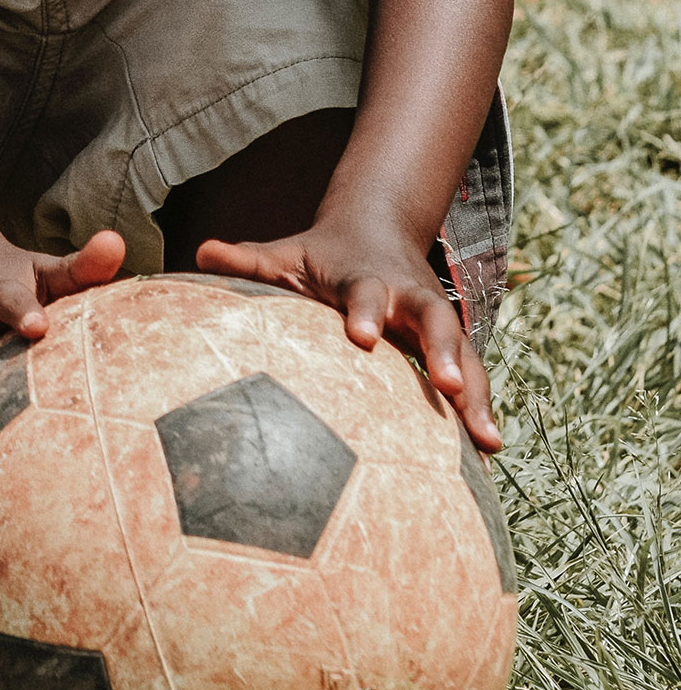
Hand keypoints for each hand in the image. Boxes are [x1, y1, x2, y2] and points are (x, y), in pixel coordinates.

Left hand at [197, 220, 501, 452]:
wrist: (377, 231)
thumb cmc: (320, 257)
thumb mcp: (285, 254)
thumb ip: (247, 260)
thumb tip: (200, 252)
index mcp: (365, 278)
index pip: (365, 292)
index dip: (363, 311)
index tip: (359, 336)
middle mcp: (408, 297)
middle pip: (434, 319)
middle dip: (442, 350)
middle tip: (446, 386)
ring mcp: (435, 322)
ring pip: (464, 353)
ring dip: (476, 394)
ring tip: (487, 443)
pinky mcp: (449, 346)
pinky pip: (472, 379)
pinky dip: (481, 411)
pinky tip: (488, 457)